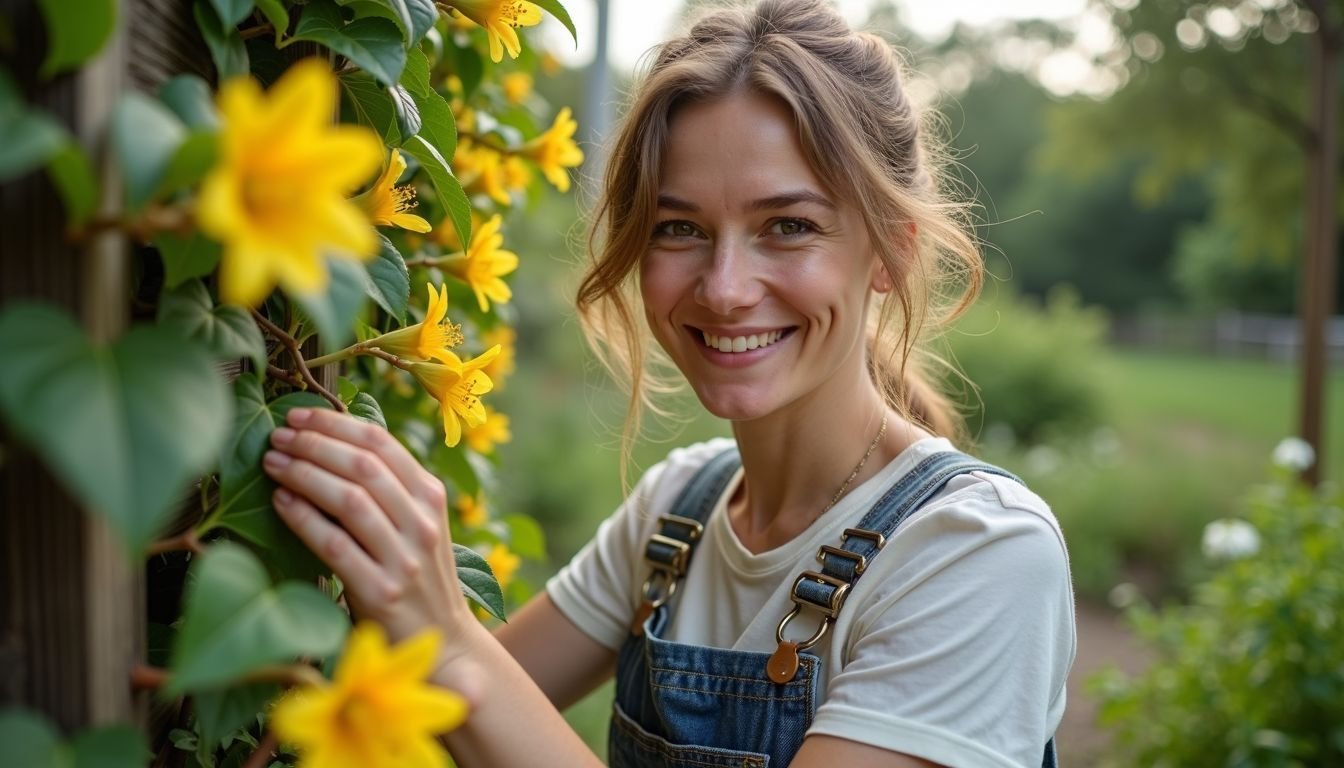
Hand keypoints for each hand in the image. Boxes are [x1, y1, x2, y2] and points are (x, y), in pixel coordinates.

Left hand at [262, 407, 470, 644]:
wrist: (447, 644)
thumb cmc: (419, 578)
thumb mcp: (418, 525)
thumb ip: (389, 489)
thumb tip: (334, 440)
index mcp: (431, 497)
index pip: (382, 443)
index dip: (336, 423)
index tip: (299, 414)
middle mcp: (422, 523)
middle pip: (363, 465)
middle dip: (315, 443)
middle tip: (277, 435)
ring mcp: (404, 558)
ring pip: (349, 499)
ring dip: (305, 473)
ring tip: (272, 462)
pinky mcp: (382, 592)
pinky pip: (334, 544)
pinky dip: (303, 518)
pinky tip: (280, 502)